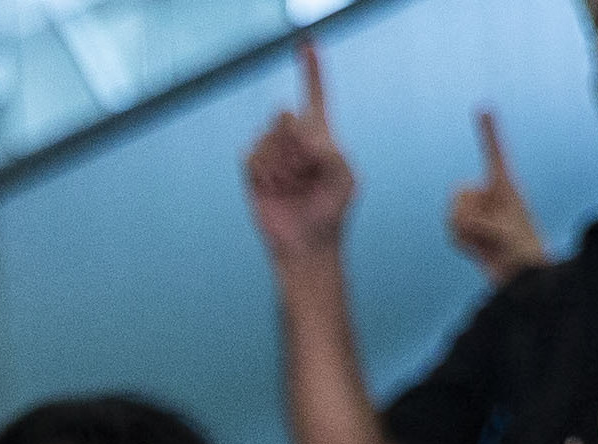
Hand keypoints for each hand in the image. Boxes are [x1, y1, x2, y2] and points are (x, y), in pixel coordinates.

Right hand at [245, 39, 359, 263]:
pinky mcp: (253, 171)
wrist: (307, 245)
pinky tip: (274, 188)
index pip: (316, 96)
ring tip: (291, 185)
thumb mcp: (345, 176)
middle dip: (297, 142)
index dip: (312, 70)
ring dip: (283, 163)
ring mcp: (272, 154)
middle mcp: (294, 140)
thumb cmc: (331, 211)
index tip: (307, 45)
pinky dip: (265, 171)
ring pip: (269, 136)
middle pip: (287, 116)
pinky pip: (253, 154)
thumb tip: (299, 132)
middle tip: (306, 171)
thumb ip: (329, 147)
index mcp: (321, 136)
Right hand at [447, 109, 551, 279]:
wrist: (524, 277)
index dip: (489, 132)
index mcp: (507, 187)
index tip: (483, 107)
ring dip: (465, 231)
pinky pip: (452, 230)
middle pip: (459, 192)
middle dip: (466, 212)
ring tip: (487, 243)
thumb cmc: (524, 254)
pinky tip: (479, 250)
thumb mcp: (506, 237)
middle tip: (488, 232)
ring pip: (453, 212)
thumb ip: (482, 225)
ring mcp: (479, 212)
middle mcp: (490, 195)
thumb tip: (460, 219)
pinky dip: (462, 241)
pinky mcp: (469, 230)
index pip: (495, 154)